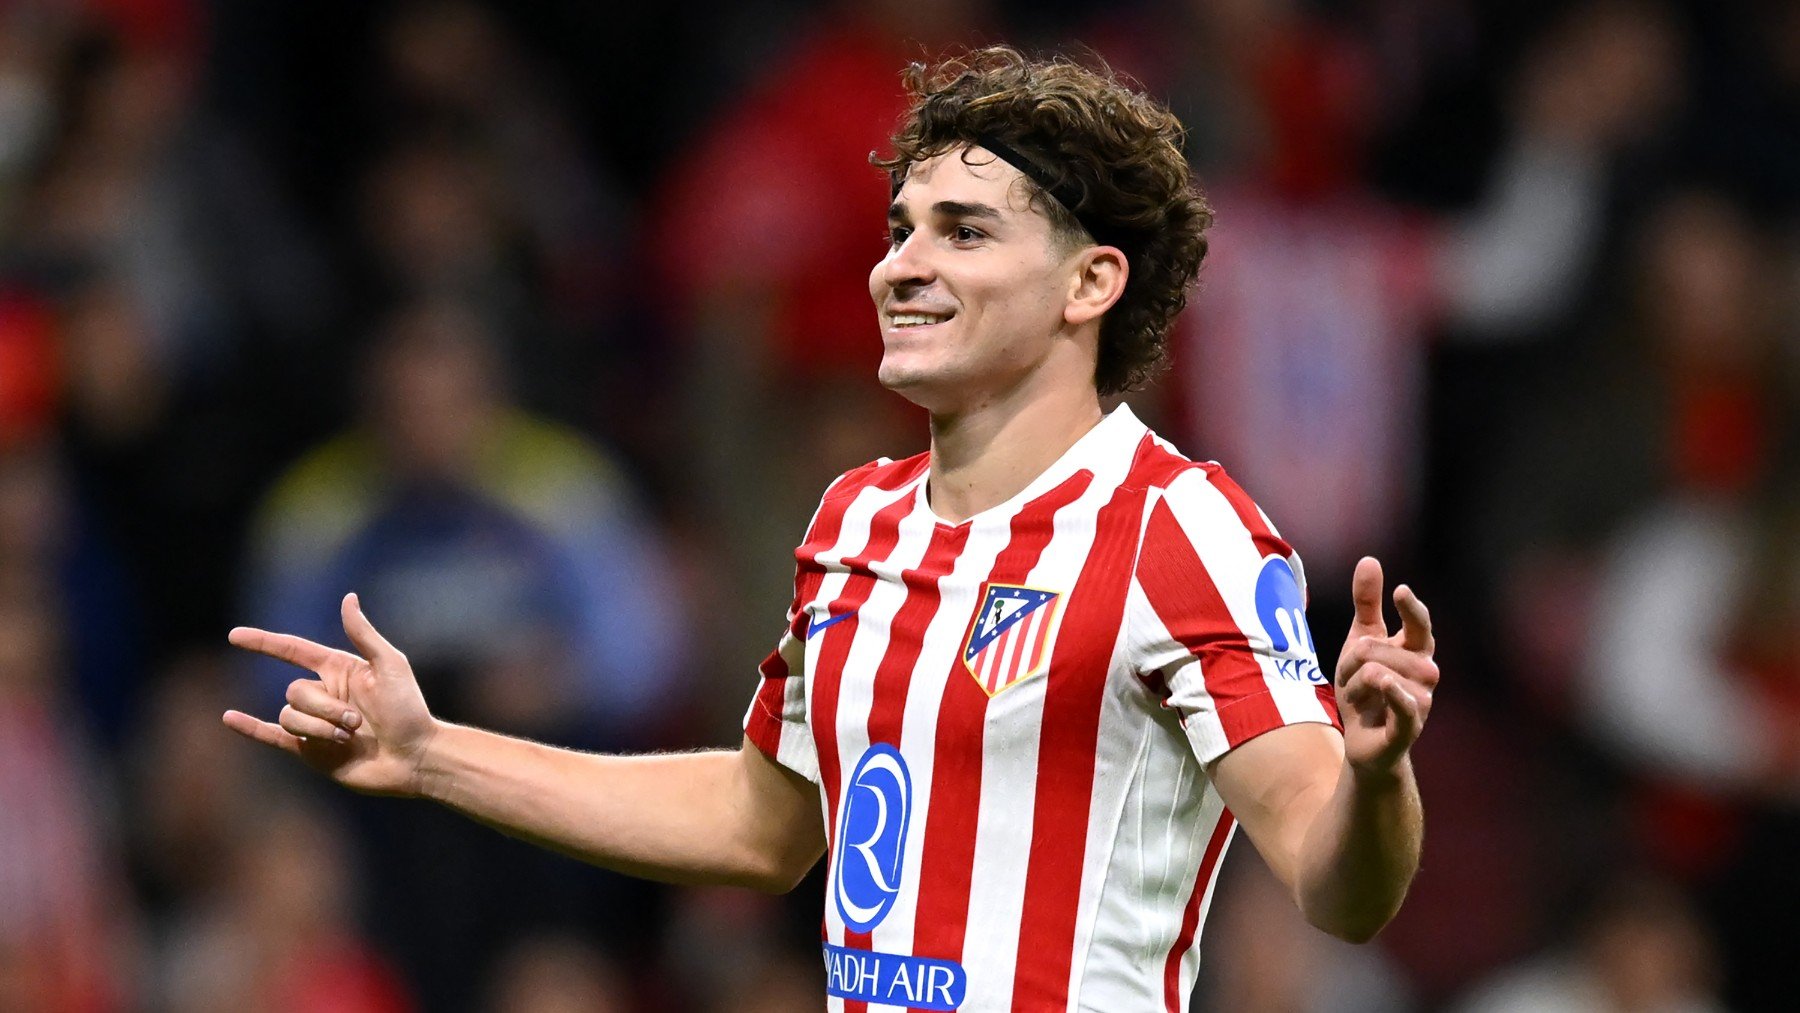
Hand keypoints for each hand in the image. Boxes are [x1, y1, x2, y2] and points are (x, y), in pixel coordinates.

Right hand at [222, 593, 439, 796]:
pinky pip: (271, 735)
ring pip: (289, 717)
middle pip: (294, 692)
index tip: (234, 635)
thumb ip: (363, 634)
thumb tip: (348, 598)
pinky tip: (229, 718)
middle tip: (356, 723)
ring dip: (318, 729)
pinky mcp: (310, 750)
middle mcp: (323, 694)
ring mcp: (314, 722)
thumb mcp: (390, 665)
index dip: (263, 642)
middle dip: (324, 708)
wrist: (413, 757)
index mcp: (338, 670)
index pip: (291, 650)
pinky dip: (250, 728)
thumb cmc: (409, 710)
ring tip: (349, 739)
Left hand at [1334, 557, 1437, 776]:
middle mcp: (1425, 674)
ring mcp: (1420, 701)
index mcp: (1415, 651)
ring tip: (1356, 696)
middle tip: (1348, 676)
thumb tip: (1370, 559)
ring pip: (1378, 673)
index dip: (1411, 609)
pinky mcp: (1408, 727)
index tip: (1399, 591)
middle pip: (1379, 649)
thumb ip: (1367, 603)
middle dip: (1352, 658)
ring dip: (1354, 683)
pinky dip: (1394, 693)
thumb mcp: (1360, 641)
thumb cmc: (1366, 689)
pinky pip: (1405, 705)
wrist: (1363, 742)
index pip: (1419, 625)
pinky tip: (1384, 682)